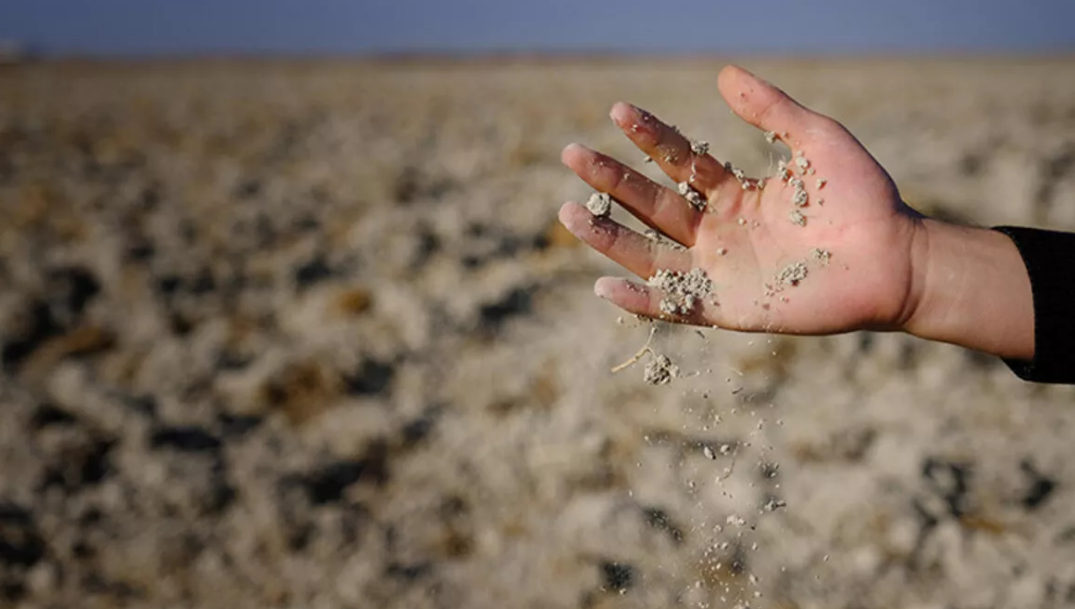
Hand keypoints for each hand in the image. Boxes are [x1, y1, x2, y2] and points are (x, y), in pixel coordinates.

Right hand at [559, 65, 927, 335]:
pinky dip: (639, 300)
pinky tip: (604, 285)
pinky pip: (674, 306)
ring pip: (650, 253)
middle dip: (611, 180)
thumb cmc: (862, 199)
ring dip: (608, 236)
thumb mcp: (817, 142)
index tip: (618, 111)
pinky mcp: (728, 308)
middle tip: (571, 153)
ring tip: (567, 212)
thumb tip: (723, 73)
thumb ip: (771, 111)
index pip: (679, 162)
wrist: (893, 260)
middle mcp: (718, 231)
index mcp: (734, 193)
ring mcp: (720, 271)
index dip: (649, 136)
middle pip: (651, 203)